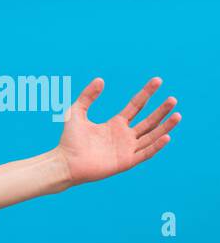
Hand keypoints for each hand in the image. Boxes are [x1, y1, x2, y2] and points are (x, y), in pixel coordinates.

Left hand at [54, 76, 180, 186]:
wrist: (65, 163)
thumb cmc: (69, 140)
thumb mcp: (76, 112)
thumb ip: (87, 96)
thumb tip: (100, 79)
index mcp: (116, 124)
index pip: (137, 106)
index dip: (147, 93)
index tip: (157, 80)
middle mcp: (124, 136)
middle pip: (149, 121)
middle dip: (161, 110)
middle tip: (172, 99)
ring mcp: (127, 149)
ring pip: (151, 136)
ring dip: (165, 127)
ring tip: (177, 115)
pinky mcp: (126, 162)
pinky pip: (145, 154)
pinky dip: (156, 146)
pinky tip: (166, 136)